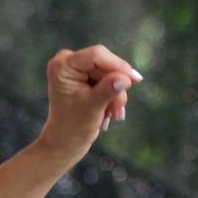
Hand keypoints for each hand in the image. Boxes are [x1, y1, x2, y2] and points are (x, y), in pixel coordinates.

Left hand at [36, 44, 141, 167]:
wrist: (65, 142)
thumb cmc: (74, 127)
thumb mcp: (93, 107)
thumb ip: (108, 90)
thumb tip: (125, 78)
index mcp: (62, 66)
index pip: (97, 55)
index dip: (118, 65)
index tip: (135, 80)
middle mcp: (67, 61)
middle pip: (105, 64)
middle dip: (116, 86)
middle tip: (119, 111)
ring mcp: (76, 68)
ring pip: (110, 73)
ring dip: (116, 95)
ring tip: (112, 115)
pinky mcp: (84, 75)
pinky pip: (108, 78)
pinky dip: (112, 96)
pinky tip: (109, 112)